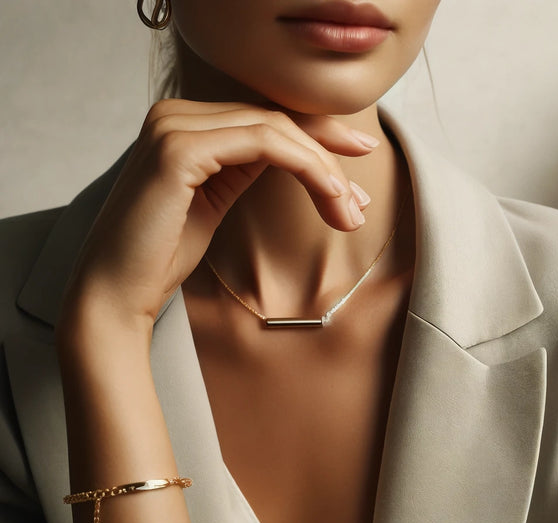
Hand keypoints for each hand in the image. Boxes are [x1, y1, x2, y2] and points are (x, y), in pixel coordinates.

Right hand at [59, 99, 376, 335]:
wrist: (117, 292)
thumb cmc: (162, 254)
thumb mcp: (214, 201)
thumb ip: (244, 168)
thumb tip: (296, 157)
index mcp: (184, 126)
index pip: (264, 120)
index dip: (318, 136)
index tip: (358, 156)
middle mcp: (176, 115)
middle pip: (275, 120)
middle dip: (329, 158)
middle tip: (360, 203)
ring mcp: (174, 127)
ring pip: (275, 130)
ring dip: (323, 169)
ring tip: (350, 211)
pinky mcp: (179, 149)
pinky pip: (263, 144)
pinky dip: (304, 165)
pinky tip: (327, 194)